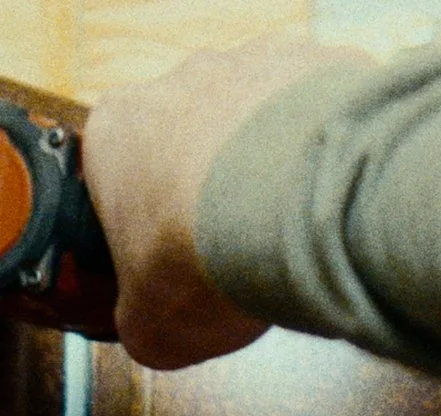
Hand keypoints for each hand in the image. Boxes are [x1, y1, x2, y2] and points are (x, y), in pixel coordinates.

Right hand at [83, 37, 372, 369]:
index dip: (143, 219)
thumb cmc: (205, 256)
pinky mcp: (317, 64)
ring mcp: (249, 66)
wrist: (292, 218)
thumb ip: (140, 317)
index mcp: (114, 133)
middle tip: (231, 243)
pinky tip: (326, 196)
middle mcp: (177, 84)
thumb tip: (154, 326)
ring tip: (287, 224)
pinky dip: (323, 146)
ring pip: (255, 118)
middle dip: (209, 185)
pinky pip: (318, 108)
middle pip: (187, 137)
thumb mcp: (146, 327)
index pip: (117, 171)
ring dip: (267, 162)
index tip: (164, 253)